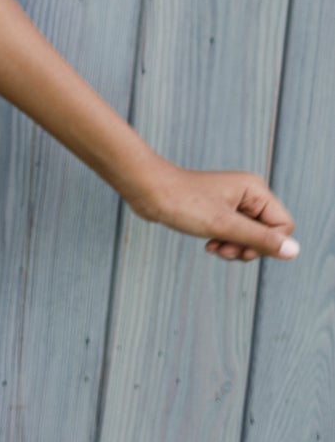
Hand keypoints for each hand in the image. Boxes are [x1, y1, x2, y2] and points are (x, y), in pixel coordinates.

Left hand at [132, 157, 297, 262]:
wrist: (146, 190)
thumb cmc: (183, 202)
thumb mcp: (224, 225)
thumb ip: (260, 239)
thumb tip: (294, 251)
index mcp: (255, 190)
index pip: (283, 226)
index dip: (267, 244)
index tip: (242, 249)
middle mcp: (247, 194)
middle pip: (267, 233)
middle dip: (248, 247)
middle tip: (225, 250)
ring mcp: (232, 202)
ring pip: (250, 236)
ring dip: (234, 247)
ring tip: (214, 247)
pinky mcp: (217, 210)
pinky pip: (233, 233)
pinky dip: (224, 242)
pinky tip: (208, 244)